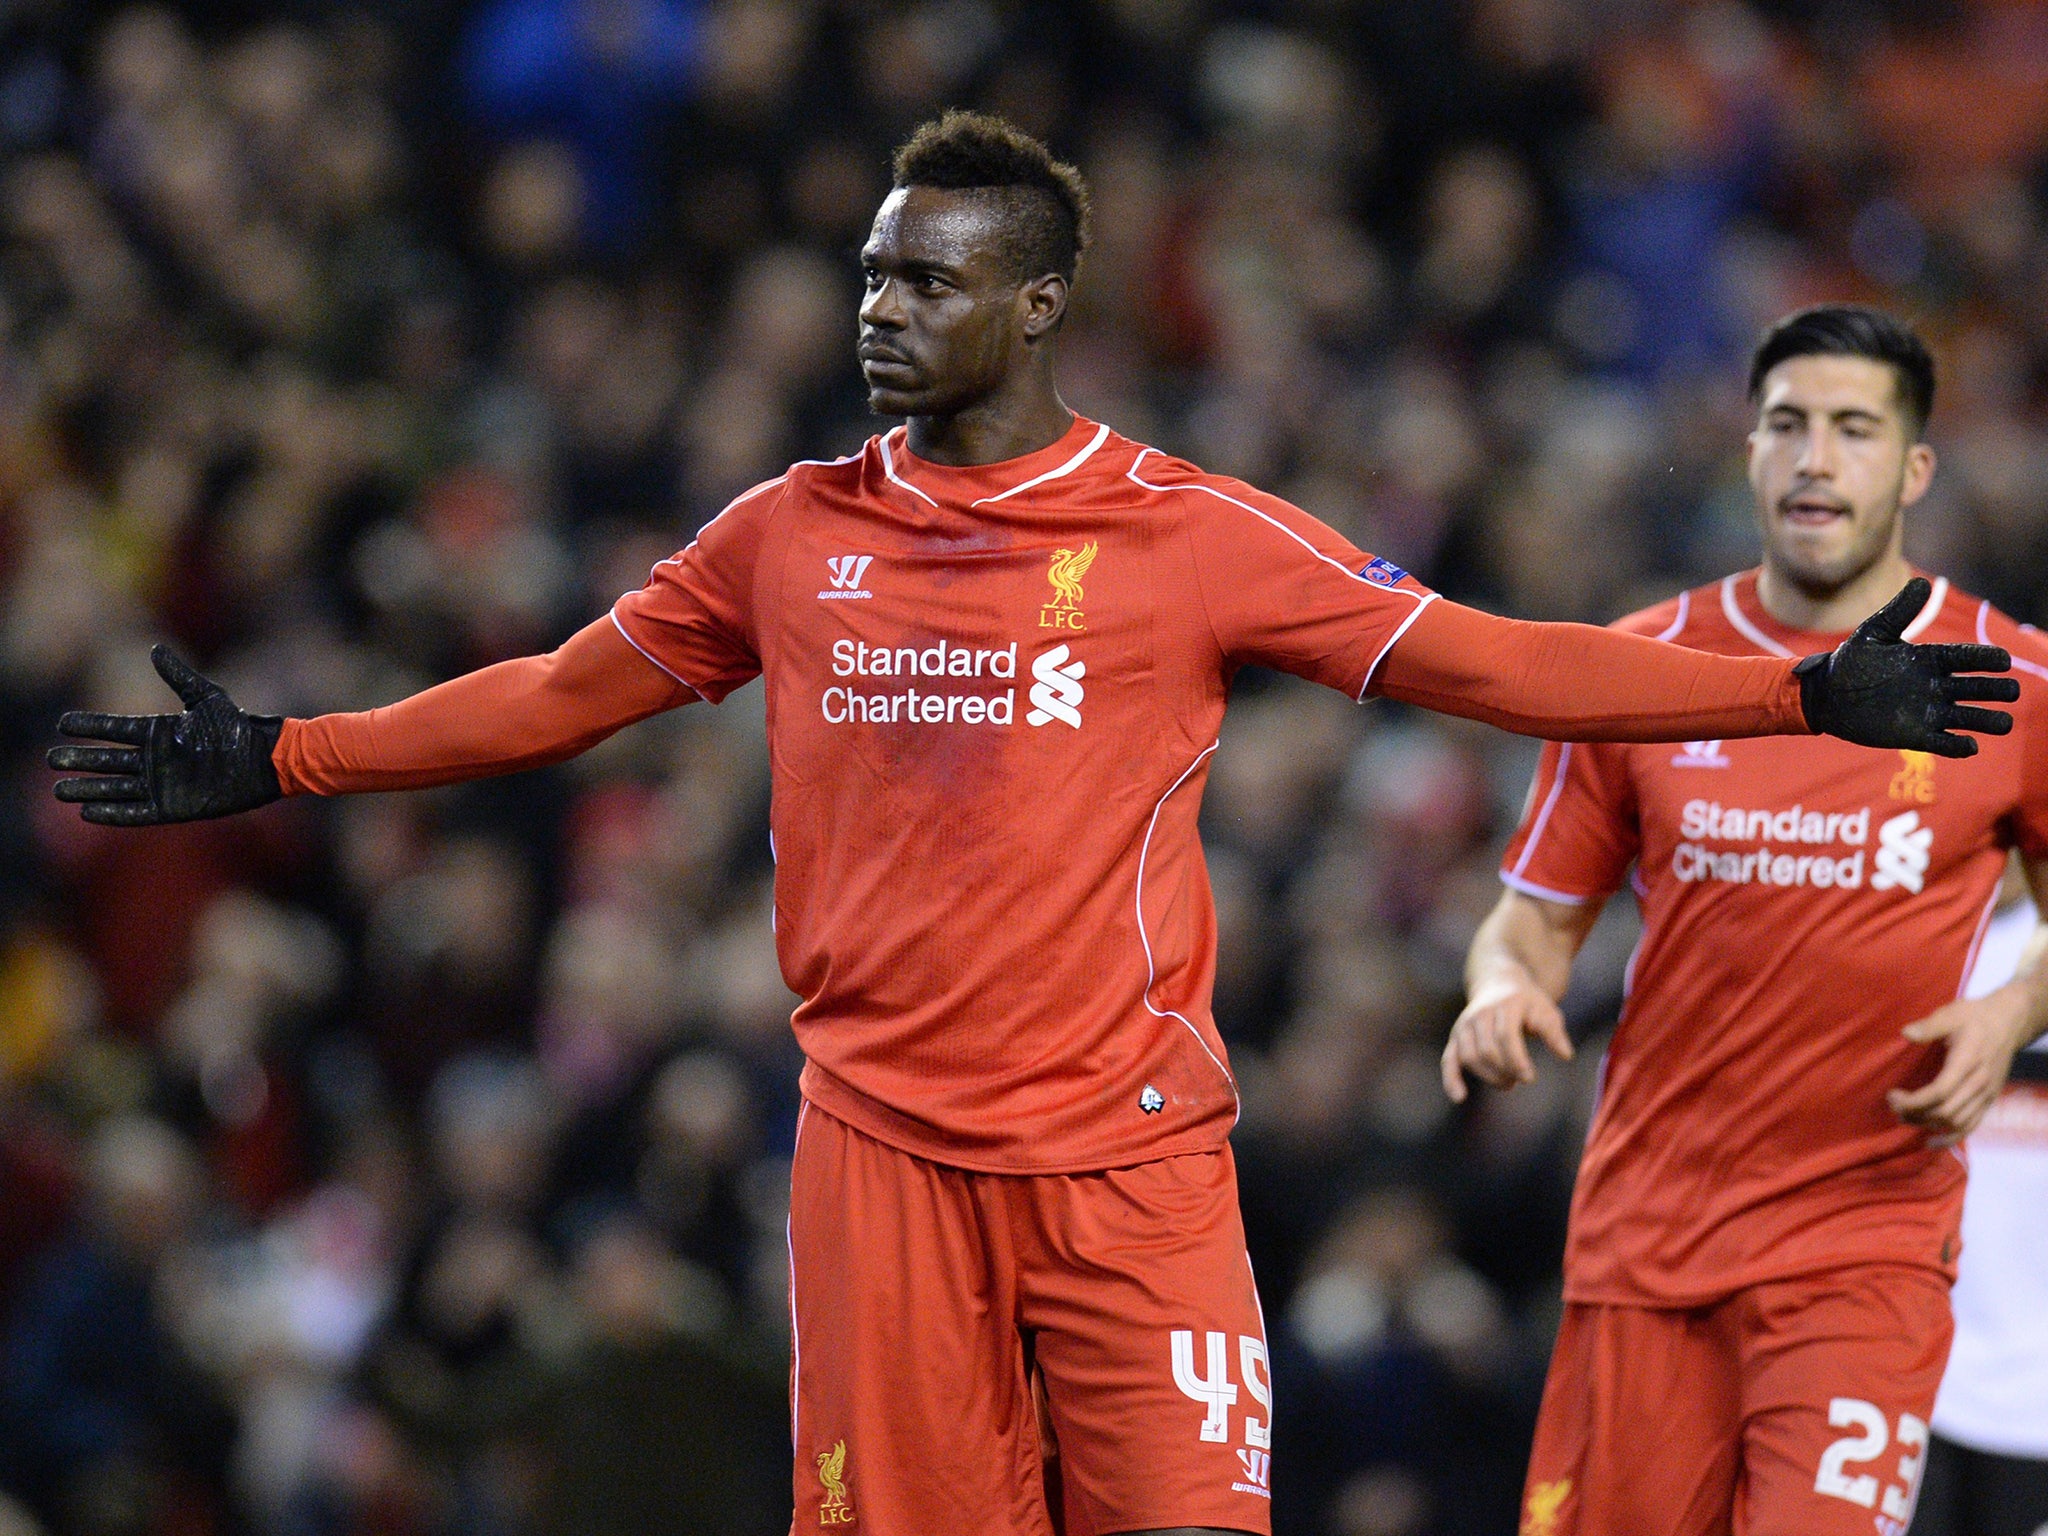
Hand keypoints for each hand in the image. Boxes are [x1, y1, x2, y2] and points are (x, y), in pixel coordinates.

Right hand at [49, 646, 282, 825]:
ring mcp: (163, 784)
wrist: (266, 761)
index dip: (90, 727)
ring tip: (59, 790)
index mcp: (160, 733)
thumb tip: (155, 649)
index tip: (63, 724)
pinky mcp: (173, 808)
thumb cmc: (240, 727)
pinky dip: (112, 814)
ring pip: (115, 788)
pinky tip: (87, 812)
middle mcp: (157, 759)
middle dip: (80, 760)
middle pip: (108, 761)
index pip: (115, 729)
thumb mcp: (208, 699)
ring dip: (88, 790)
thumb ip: (179, 677)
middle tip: (51, 759)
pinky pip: (135, 813)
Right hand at [1441, 975, 1573, 1102]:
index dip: (1516, 1060)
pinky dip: (1451, 1079)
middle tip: (1521, 1080)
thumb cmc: (1527, 1002)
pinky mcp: (1456, 1038)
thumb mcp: (1545, 1010)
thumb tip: (1565, 1055)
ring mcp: (1464, 1025)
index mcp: (1504, 1006)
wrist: (1498, 984)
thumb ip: (1554, 1032)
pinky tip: (1459, 1097)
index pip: (1505, 1036)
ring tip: (1508, 1083)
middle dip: (1504, 1070)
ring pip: (1469, 1057)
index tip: (1529, 1078)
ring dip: (1488, 1076)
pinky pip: (1448, 1060)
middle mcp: (1480, 1014)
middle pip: (1486, 1050)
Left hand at [1795, 577, 2017, 758]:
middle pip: (1974, 688)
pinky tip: (1970, 745)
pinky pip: (1944, 742)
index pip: (1965, 658)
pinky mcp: (1915, 735)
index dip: (1985, 659)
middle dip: (1995, 690)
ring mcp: (1928, 711)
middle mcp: (1935, 686)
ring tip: (2004, 723)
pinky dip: (1958, 746)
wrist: (1826, 695)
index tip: (2003, 660)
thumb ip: (1899, 611)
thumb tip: (1922, 582)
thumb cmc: (1851, 662)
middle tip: (2011, 691)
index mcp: (1929, 660)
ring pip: (1967, 717)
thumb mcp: (1874, 633)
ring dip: (1986, 720)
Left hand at [1886, 988, 2029, 1147]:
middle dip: (1915, 1114)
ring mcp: (1986, 1094)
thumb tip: (1906, 1033)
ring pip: (1957, 1123)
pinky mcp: (1989, 1100)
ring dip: (1928, 1125)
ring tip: (1904, 1117)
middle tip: (1893, 1105)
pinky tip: (1931, 1143)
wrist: (2008, 1022)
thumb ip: (1929, 1026)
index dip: (1914, 1101)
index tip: (1892, 1096)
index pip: (1940, 1092)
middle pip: (1946, 1111)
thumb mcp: (1951, 1014)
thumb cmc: (1975, 1016)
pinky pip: (1971, 1126)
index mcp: (1968, 1062)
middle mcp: (1979, 1083)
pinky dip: (1951, 1138)